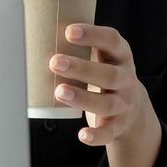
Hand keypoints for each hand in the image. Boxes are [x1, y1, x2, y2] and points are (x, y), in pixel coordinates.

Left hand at [49, 23, 148, 145]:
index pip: (112, 41)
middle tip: (54, 62)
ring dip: (82, 98)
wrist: (132, 108)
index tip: (69, 31)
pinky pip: (109, 132)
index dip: (93, 35)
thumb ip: (78, 47)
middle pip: (109, 74)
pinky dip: (96, 135)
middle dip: (81, 68)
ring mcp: (124, 104)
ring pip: (106, 103)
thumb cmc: (104, 73)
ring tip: (59, 91)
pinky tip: (82, 134)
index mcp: (121, 56)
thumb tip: (34, 32)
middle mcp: (126, 79)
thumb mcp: (101, 57)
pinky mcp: (118, 126)